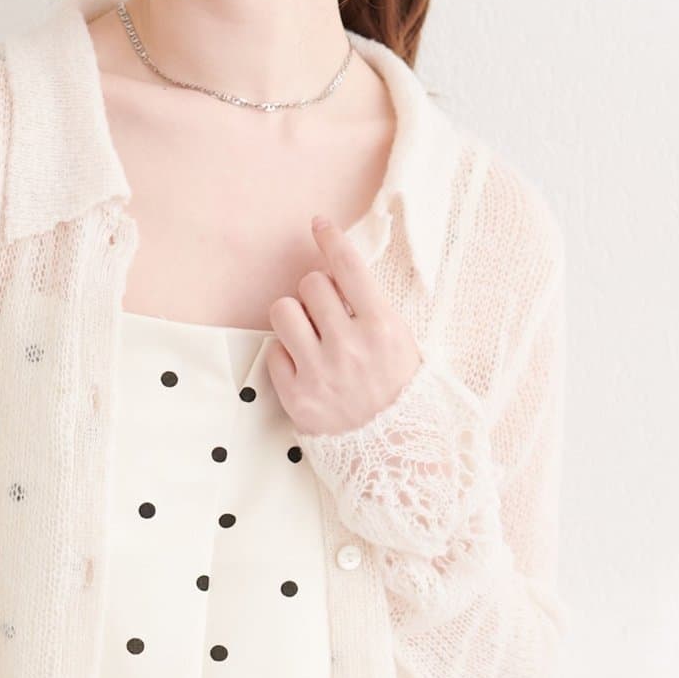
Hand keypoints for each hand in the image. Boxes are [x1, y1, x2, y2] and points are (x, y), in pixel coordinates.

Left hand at [262, 214, 422, 434]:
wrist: (394, 452)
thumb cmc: (400, 391)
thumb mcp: (404, 343)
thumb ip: (373, 308)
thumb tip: (340, 271)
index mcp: (383, 327)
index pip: (349, 267)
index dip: (330, 238)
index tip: (318, 224)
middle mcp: (349, 345)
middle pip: (310, 284)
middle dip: (316, 291)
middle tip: (327, 311)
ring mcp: (320, 371)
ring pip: (283, 310)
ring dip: (294, 316)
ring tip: (310, 334)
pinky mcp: (296, 396)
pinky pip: (274, 351)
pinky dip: (287, 354)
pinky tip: (306, 366)